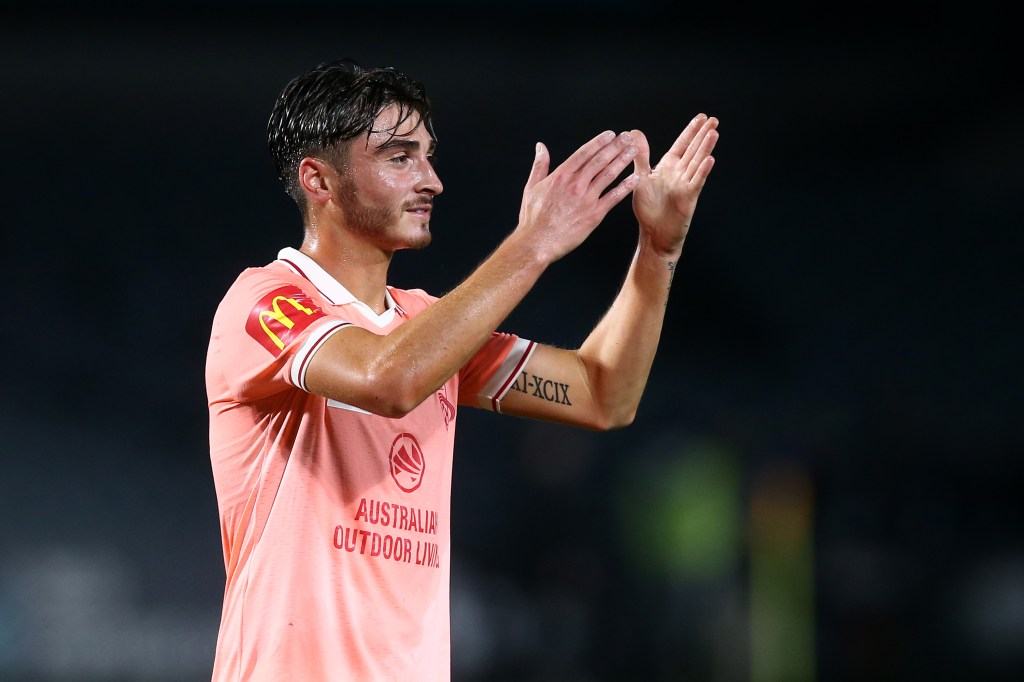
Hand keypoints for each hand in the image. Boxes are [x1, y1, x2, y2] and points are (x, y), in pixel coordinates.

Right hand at [515, 130, 639, 263]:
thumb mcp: (532, 187)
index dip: (599, 142)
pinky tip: (634, 178)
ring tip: (633, 151)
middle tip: (627, 137)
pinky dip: (625, 186)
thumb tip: (541, 147)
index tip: (610, 134)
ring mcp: (586, 199)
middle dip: (615, 146)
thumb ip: (539, 165)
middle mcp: (576, 184)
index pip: (584, 153)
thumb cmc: (533, 218)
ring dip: (622, 161)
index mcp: (561, 176)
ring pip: (608, 174)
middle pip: (599, 160)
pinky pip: (613, 197)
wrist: (537, 242)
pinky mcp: (594, 214)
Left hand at [631, 114, 718, 254]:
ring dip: (705, 148)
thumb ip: (641, 156)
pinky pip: (695, 182)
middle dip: (702, 135)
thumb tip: (633, 132)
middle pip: (693, 150)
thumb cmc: (649, 209)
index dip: (691, 131)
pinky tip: (709, 159)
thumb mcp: (641, 178)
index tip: (701, 117)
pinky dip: (702, 171)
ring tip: (713, 133)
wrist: (653, 234)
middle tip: (713, 119)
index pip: (682, 145)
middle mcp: (679, 174)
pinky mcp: (687, 198)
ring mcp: (685, 185)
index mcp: (668, 167)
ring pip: (696, 163)